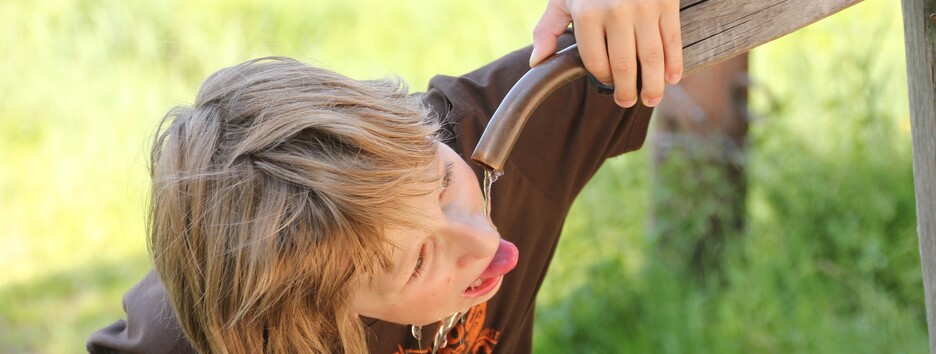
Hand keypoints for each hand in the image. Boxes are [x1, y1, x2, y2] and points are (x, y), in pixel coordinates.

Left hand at [530, 0, 682, 107]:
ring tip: (651, 99)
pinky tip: (671, 79)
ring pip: (651, 58)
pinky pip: (671, 40)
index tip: (608, 84)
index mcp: (588, 14)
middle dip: (627, 90)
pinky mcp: (666, 3)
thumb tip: (537, 62)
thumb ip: (548, 29)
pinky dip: (673, 63)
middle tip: (627, 101)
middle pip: (624, 65)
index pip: (596, 62)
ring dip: (652, 85)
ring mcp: (644, 8)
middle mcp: (617, 12)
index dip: (603, 78)